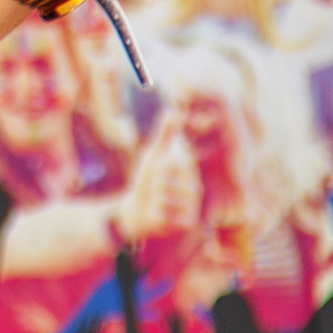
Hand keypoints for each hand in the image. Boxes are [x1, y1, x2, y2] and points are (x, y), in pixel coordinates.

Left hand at [121, 127, 202, 242]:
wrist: (138, 211)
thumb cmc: (147, 181)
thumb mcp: (154, 155)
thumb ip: (165, 134)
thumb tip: (172, 109)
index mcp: (190, 170)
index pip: (174, 160)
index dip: (161, 164)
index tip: (160, 168)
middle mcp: (195, 188)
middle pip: (168, 176)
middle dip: (154, 181)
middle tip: (155, 187)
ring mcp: (192, 205)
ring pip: (165, 193)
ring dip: (154, 196)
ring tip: (156, 200)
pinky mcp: (187, 222)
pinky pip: (165, 211)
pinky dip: (156, 211)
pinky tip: (159, 213)